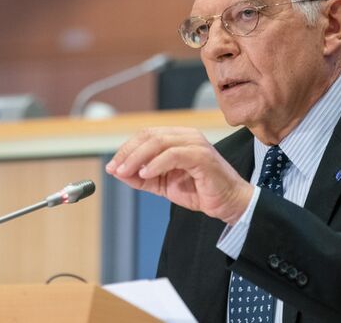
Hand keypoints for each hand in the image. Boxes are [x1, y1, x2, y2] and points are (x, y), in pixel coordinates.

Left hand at [105, 127, 252, 223]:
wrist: (228, 203)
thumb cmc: (200, 191)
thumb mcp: (162, 184)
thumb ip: (141, 177)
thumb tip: (117, 172)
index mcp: (177, 138)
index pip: (146, 136)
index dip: (126, 149)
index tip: (112, 166)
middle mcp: (186, 136)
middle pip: (149, 136)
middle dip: (128, 153)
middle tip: (115, 169)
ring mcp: (195, 144)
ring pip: (158, 142)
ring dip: (137, 158)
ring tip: (125, 172)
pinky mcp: (202, 156)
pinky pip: (174, 154)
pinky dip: (156, 163)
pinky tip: (146, 173)